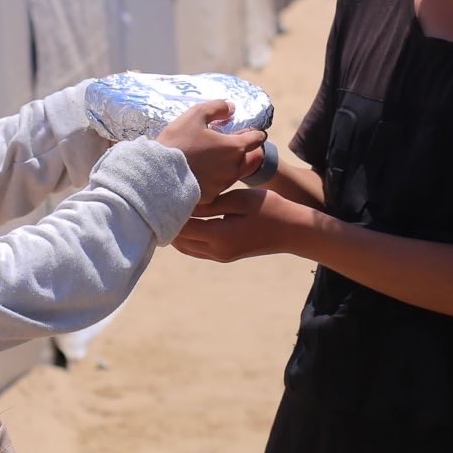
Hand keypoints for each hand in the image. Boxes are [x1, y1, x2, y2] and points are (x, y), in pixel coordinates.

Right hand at [156, 99, 267, 202]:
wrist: (159, 174)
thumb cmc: (178, 142)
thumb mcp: (195, 115)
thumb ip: (216, 108)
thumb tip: (231, 107)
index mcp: (234, 147)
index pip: (256, 139)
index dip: (256, 133)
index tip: (254, 131)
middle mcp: (234, 168)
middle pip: (250, 157)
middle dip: (246, 150)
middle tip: (233, 143)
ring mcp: (224, 184)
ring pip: (236, 172)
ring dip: (231, 163)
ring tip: (216, 157)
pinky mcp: (212, 196)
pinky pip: (220, 184)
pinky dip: (217, 177)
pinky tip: (204, 172)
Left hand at [172, 188, 303, 262]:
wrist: (291, 230)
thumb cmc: (269, 208)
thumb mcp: (240, 199)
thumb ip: (212, 203)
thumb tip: (187, 203)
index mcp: (219, 236)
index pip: (182, 228)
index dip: (169, 213)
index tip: (161, 196)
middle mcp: (216, 250)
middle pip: (180, 241)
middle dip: (169, 223)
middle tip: (162, 201)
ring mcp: (221, 255)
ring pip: (186, 248)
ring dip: (178, 232)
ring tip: (172, 209)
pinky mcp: (225, 255)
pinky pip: (197, 249)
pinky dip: (188, 237)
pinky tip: (187, 220)